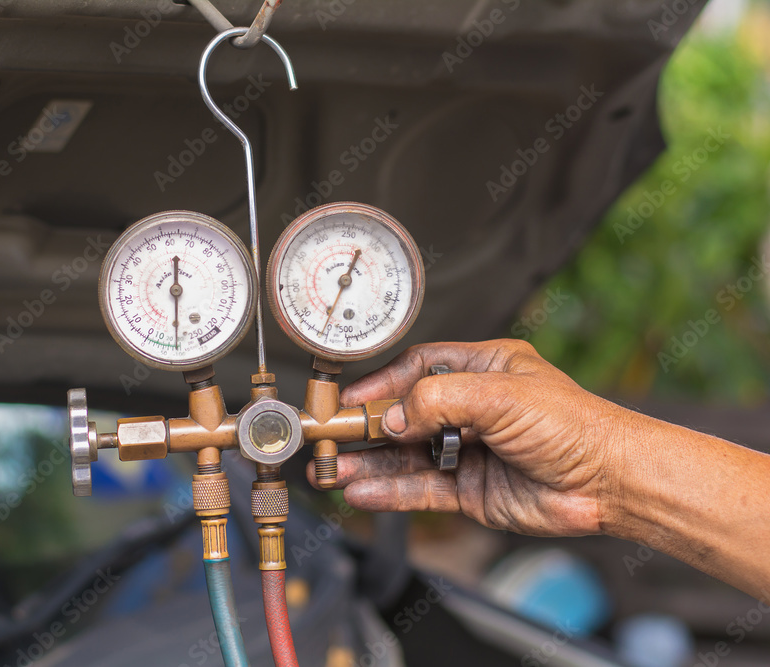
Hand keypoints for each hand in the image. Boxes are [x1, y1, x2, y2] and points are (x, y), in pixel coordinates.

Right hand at [307, 340, 633, 536]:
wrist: (609, 481)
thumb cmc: (573, 425)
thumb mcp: (500, 395)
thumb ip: (437, 399)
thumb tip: (393, 415)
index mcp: (482, 369)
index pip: (416, 369)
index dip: (381, 383)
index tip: (351, 399)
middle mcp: (471, 409)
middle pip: (404, 414)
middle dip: (366, 428)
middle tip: (330, 438)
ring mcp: (468, 450)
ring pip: (406, 456)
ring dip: (369, 463)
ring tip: (331, 470)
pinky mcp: (470, 490)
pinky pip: (420, 488)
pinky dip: (390, 491)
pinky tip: (361, 491)